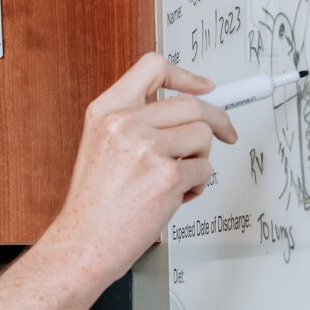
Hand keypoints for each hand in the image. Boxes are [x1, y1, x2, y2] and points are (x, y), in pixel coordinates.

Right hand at [47, 53, 236, 281]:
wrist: (84, 242)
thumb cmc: (94, 203)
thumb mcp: (102, 144)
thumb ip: (136, 121)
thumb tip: (183, 109)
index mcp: (106, 110)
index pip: (153, 67)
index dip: (184, 75)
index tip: (203, 86)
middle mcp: (125, 124)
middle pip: (192, 104)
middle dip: (217, 120)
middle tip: (226, 133)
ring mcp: (147, 149)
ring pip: (202, 137)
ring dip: (199, 158)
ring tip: (176, 178)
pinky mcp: (167, 176)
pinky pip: (204, 170)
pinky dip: (196, 186)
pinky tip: (173, 197)